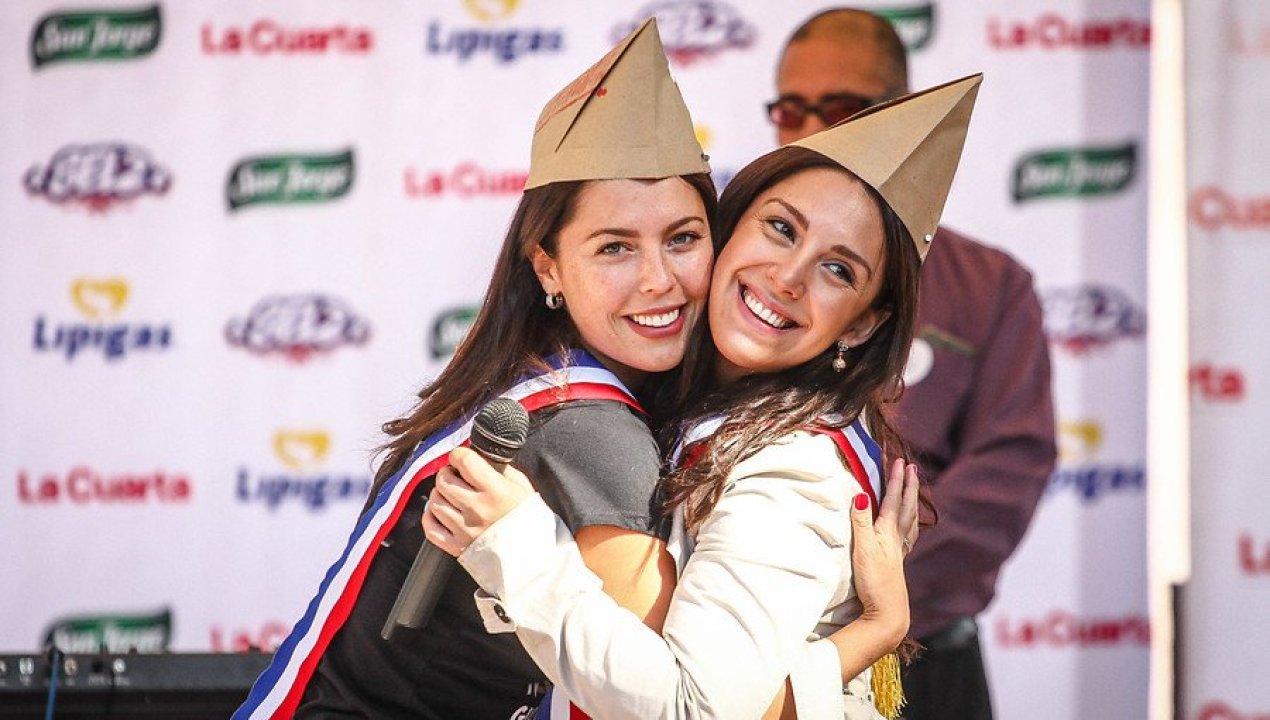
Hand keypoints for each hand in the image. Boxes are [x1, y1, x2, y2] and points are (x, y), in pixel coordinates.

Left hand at [421, 445, 534, 556]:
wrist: (532, 554)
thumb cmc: (527, 518)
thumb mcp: (520, 485)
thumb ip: (497, 469)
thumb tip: (477, 457)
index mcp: (495, 491)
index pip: (464, 461)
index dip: (459, 454)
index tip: (461, 457)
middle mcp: (477, 509)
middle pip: (444, 480)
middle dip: (448, 473)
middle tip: (456, 476)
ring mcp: (464, 529)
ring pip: (435, 502)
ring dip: (441, 495)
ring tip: (452, 496)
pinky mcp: (456, 546)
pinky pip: (430, 527)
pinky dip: (432, 517)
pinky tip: (443, 512)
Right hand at [849, 458, 919, 647]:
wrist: (888, 614)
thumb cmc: (873, 582)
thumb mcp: (862, 549)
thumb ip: (861, 521)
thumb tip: (862, 494)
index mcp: (888, 532)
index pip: (894, 499)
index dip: (896, 480)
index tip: (900, 461)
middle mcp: (896, 540)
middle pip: (907, 507)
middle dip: (909, 486)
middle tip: (912, 468)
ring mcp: (898, 553)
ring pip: (909, 521)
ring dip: (912, 502)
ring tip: (915, 491)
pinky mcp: (896, 564)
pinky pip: (907, 537)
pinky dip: (910, 526)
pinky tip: (908, 528)